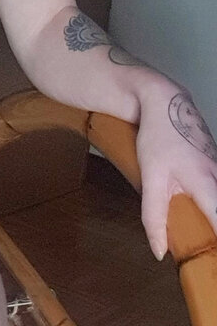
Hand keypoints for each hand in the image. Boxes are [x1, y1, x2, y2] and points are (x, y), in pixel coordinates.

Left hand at [135, 81, 216, 258]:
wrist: (163, 100)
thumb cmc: (157, 136)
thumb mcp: (150, 177)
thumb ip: (153, 215)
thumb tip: (159, 251)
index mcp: (205, 183)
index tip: (214, 261)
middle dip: (215, 225)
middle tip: (207, 251)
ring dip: (213, 212)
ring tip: (205, 236)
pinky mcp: (215, 164)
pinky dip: (212, 201)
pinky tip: (204, 212)